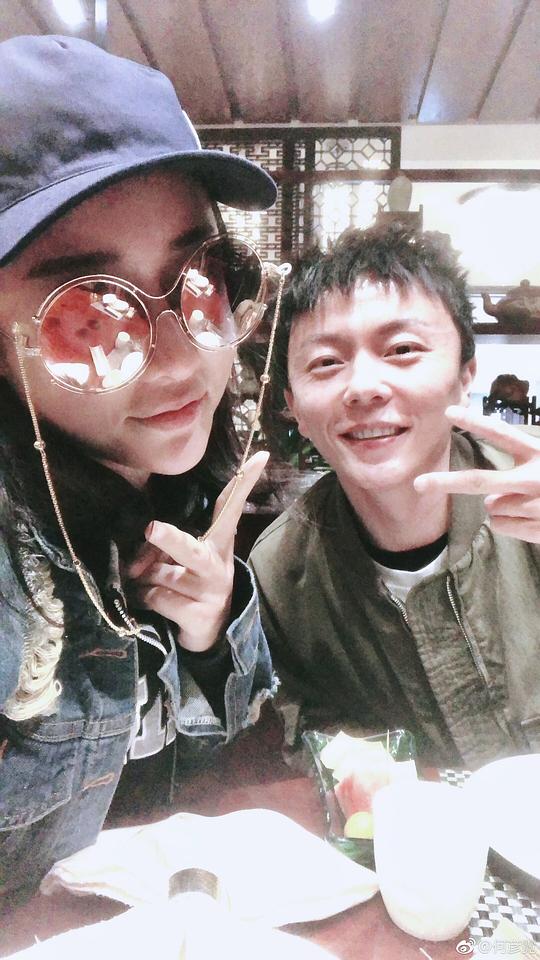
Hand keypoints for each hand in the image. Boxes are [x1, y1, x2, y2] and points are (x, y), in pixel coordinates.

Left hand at [127, 451, 268, 650]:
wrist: (210, 633)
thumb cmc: (191, 586)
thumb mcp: (182, 563)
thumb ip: (162, 552)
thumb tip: (133, 564)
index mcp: (218, 544)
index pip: (230, 508)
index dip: (244, 483)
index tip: (261, 456)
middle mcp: (218, 565)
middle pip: (190, 550)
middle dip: (169, 539)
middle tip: (152, 528)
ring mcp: (211, 592)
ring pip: (161, 577)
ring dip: (146, 581)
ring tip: (150, 586)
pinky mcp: (200, 615)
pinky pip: (158, 599)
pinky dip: (146, 600)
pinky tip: (153, 605)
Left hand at [414, 405, 539, 542]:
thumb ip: (523, 466)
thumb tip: (487, 501)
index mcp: (539, 454)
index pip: (502, 434)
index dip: (475, 422)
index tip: (449, 412)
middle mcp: (535, 478)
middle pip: (479, 481)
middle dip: (445, 482)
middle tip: (418, 484)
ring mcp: (533, 506)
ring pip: (491, 507)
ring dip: (504, 507)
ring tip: (533, 504)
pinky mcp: (534, 529)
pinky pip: (500, 525)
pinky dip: (511, 524)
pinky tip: (534, 519)